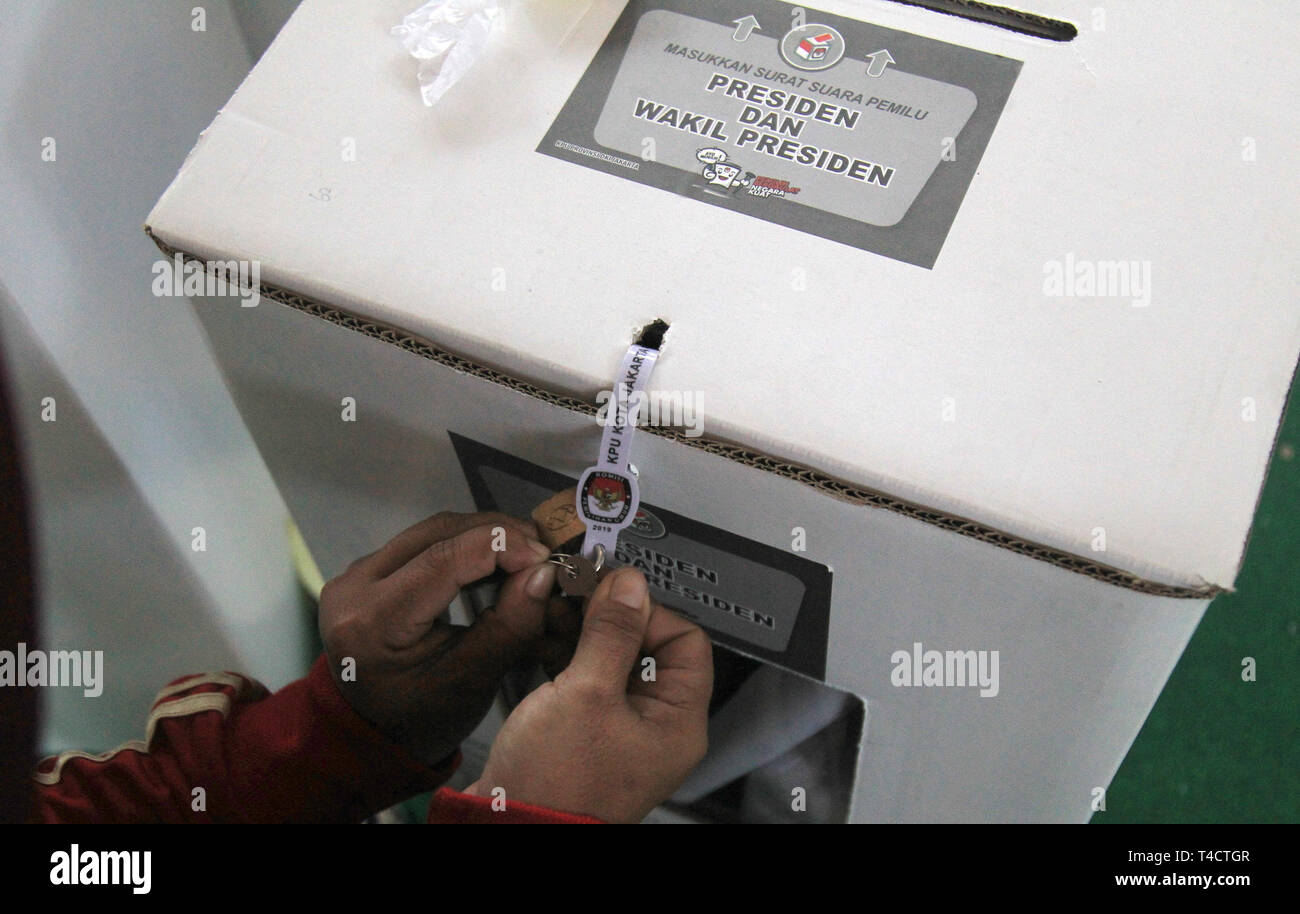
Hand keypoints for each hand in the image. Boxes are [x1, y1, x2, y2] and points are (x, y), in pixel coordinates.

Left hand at [319, 511, 555, 764]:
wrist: (373, 732)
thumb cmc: (422, 719)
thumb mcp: (470, 683)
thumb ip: (508, 628)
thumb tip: (544, 573)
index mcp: (371, 623)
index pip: (441, 560)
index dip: (500, 547)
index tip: (546, 558)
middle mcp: (353, 587)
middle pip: (437, 533)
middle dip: (498, 533)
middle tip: (545, 549)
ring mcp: (357, 574)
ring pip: (432, 530)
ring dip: (484, 534)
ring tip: (527, 552)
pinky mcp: (369, 570)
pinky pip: (424, 542)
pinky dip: (466, 544)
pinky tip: (497, 558)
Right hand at [467, 567, 713, 821]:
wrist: (510, 831)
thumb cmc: (556, 784)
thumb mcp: (587, 693)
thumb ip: (612, 632)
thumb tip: (630, 585)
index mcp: (677, 721)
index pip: (684, 641)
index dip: (648, 610)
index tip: (608, 591)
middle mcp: (656, 725)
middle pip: (647, 647)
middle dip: (608, 616)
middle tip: (574, 593)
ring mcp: (620, 729)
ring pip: (612, 659)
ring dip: (583, 631)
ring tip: (552, 609)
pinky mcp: (586, 732)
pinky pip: (587, 679)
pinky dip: (567, 654)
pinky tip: (541, 637)